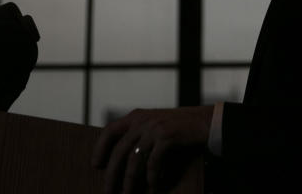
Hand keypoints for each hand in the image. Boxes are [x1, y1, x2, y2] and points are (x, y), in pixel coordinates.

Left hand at [92, 105, 212, 193]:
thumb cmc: (179, 127)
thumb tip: (121, 159)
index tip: (95, 165)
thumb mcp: (154, 124)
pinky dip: (152, 177)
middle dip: (112, 174)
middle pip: (120, 150)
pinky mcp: (167, 136)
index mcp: (136, 116)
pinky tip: (154, 186)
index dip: (100, 148)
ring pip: (134, 159)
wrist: (206, 121)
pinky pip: (153, 161)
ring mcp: (154, 127)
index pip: (110, 130)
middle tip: (109, 191)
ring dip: (130, 180)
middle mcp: (142, 120)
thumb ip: (138, 134)